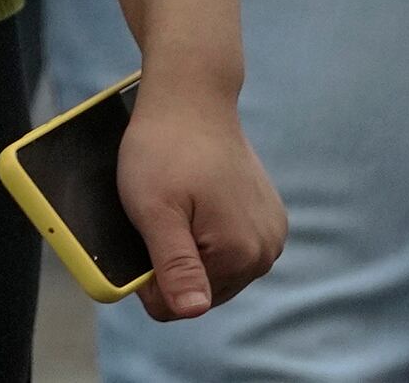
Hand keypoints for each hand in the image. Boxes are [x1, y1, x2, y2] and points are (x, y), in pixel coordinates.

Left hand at [115, 80, 283, 320]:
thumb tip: (192, 311)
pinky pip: (228, 244)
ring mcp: (271, 234)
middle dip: (171, 262)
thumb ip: (174, 265)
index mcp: (240, 255)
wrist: (192, 98)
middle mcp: (265, 251)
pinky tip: (192, 201)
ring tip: (174, 204)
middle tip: (153, 216)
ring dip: (189, 246)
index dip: (149, 279)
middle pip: (203, 287)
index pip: (184, 303)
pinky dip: (205, 231)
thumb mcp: (154, 209)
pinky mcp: (267, 217)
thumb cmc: (164, 149)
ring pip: (215, 266)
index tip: (138, 239)